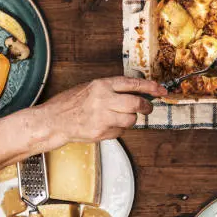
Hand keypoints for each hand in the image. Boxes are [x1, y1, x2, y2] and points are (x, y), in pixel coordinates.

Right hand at [37, 76, 166, 146]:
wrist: (55, 120)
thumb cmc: (72, 103)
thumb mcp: (91, 88)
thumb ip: (112, 89)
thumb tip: (137, 91)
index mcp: (102, 85)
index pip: (133, 83)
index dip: (150, 87)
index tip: (161, 90)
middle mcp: (103, 99)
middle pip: (136, 103)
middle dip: (146, 107)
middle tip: (147, 108)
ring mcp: (102, 117)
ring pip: (131, 120)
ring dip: (130, 120)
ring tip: (119, 117)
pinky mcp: (101, 132)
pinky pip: (120, 132)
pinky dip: (118, 130)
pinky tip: (106, 126)